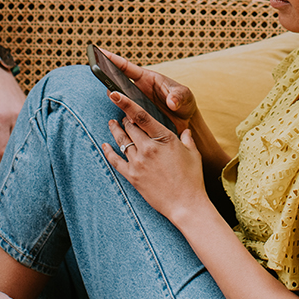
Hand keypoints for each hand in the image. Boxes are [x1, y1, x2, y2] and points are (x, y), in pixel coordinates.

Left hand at [0, 66, 25, 169]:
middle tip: (14, 186)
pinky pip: (31, 132)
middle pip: (19, 149)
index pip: (2, 152)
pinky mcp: (31, 112)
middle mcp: (17, 118)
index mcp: (0, 121)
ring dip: (24, 156)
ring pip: (28, 142)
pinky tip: (28, 156)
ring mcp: (27, 114)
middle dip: (16, 167)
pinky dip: (29, 144)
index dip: (0, 170)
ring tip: (23, 174)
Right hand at [96, 47, 200, 132]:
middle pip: (117, 83)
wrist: (187, 122)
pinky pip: (127, 117)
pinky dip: (125, 118)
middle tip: (101, 76)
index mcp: (147, 79)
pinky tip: (129, 122)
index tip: (100, 51)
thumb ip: (179, 96)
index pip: (126, 67)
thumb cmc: (185, 103)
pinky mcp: (137, 118)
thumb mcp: (185, 96)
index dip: (113, 59)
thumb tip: (172, 102)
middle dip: (108, 79)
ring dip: (117, 100)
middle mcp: (138, 90)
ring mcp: (136, 104)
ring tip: (116, 98)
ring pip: (120, 100)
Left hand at [101, 91, 206, 222]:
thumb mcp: (193, 154)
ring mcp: (138, 162)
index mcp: (164, 139)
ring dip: (116, 131)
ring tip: (112, 124)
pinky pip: (115, 160)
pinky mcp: (132, 176)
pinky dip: (109, 151)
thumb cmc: (192, 179)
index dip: (126, 103)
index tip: (115, 94)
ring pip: (122, 141)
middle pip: (129, 127)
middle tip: (123, 116)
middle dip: (125, 120)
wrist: (185, 204)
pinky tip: (105, 144)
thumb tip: (186, 130)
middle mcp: (148, 148)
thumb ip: (187, 139)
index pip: (141, 116)